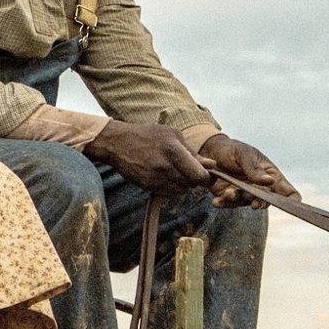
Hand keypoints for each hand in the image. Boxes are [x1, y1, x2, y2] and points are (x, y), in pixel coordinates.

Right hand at [86, 121, 210, 194]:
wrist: (117, 143)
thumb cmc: (147, 135)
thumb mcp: (172, 135)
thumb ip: (192, 151)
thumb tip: (212, 164)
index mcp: (174, 151)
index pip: (199, 175)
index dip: (206, 177)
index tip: (206, 173)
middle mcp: (165, 167)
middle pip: (192, 185)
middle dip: (195, 180)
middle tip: (190, 170)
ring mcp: (155, 179)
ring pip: (181, 191)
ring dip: (183, 184)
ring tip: (176, 171)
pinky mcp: (148, 187)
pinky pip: (168, 193)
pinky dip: (171, 187)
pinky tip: (166, 176)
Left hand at [198, 135, 298, 207]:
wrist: (209, 151)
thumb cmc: (232, 150)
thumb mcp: (243, 154)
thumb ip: (254, 169)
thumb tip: (270, 182)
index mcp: (271, 176)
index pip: (289, 192)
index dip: (293, 201)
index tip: (290, 206)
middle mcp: (260, 188)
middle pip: (267, 202)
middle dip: (261, 202)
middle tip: (253, 200)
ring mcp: (245, 194)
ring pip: (246, 204)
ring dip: (239, 200)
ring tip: (229, 193)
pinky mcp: (229, 198)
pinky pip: (228, 204)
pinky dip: (223, 203)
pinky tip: (216, 202)